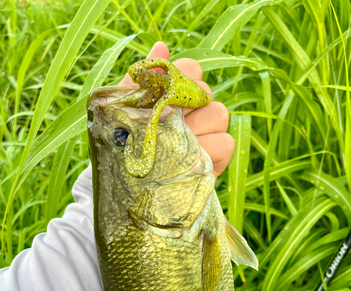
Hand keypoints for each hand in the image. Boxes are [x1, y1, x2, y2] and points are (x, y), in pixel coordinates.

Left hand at [120, 42, 234, 176]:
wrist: (125, 183)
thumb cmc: (124, 144)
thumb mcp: (125, 112)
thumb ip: (141, 81)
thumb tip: (161, 46)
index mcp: (174, 95)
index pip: (191, 68)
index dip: (181, 76)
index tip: (163, 94)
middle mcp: (194, 111)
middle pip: (207, 91)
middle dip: (187, 106)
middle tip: (166, 123)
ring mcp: (207, 134)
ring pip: (220, 114)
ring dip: (198, 128)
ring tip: (175, 143)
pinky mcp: (215, 159)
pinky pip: (226, 143)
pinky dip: (209, 150)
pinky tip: (187, 159)